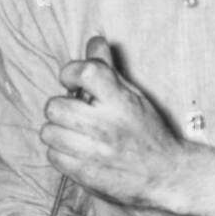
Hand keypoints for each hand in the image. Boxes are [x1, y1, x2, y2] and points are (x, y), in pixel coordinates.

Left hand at [40, 35, 183, 208]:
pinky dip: (59, 153)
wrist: (165, 174)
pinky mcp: (86, 173)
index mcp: (121, 101)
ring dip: (57, 131)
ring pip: (48, 132)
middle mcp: (107, 125)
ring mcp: (96, 151)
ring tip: (73, 133)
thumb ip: (108, 69)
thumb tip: (94, 41)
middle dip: (59, 107)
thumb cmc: (147, 131)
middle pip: (55, 106)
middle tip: (73, 112)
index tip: (72, 82)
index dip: (70, 73)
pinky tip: (74, 151)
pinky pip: (53, 156)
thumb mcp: (133, 96)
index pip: (85, 72)